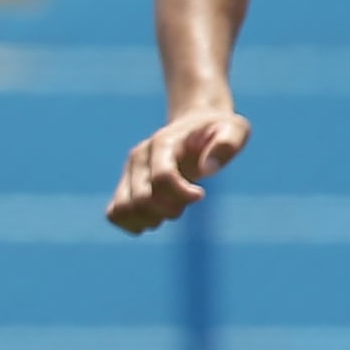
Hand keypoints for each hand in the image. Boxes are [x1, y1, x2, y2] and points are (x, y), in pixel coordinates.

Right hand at [108, 106, 247, 232]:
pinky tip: (155, 218)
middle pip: (142, 200)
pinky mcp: (126, 185)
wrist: (196, 126)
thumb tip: (207, 170)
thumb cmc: (218, 130)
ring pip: (123, 209)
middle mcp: (139, 157)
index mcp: (162, 143)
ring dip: (150, 220)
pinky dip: (133, 224)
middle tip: (185, 205)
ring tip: (170, 211)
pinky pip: (114, 213)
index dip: (182, 195)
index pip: (162, 178)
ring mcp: (129, 171)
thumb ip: (227, 144)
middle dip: (168, 211)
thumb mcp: (235, 130)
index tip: (201, 194)